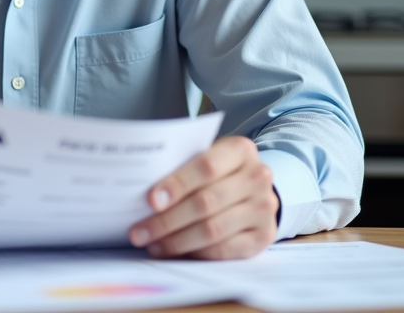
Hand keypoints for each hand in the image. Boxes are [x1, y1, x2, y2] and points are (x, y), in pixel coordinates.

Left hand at [129, 136, 278, 259]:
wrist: (255, 188)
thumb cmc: (220, 170)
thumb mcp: (206, 156)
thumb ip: (182, 167)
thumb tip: (143, 193)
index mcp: (240, 150)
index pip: (206, 167)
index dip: (177, 184)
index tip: (150, 200)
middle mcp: (257, 178)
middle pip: (206, 203)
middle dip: (167, 221)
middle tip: (139, 232)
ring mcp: (263, 209)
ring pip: (212, 230)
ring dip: (176, 241)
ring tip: (152, 244)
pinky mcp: (263, 237)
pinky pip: (224, 250)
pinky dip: (195, 253)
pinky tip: (175, 252)